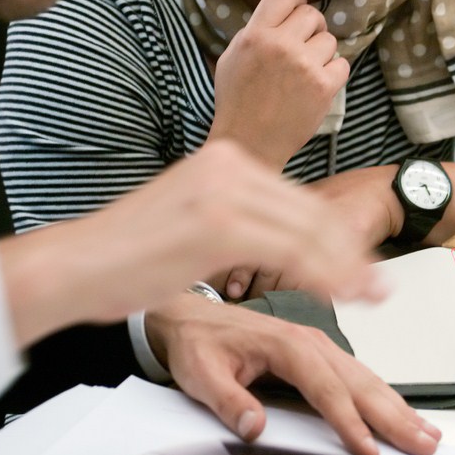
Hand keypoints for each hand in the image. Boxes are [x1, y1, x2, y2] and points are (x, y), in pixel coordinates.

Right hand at [0, 139, 386, 346]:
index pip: (299, 198)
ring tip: (370, 295)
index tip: (362, 261)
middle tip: (378, 283)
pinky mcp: (219, 226)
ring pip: (308, 233)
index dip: (338, 234)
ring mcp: (224, 192)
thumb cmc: (128, 253)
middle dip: (352, 252)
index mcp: (225, 159)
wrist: (75, 265)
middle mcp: (228, 166)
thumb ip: (239, 217)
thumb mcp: (194, 218)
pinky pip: (289, 251)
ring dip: (346, 269)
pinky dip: (321, 276)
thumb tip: (284, 238)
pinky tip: (338, 295)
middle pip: (312, 213)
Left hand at [146, 294, 440, 454]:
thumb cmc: (200, 344)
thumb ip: (228, 401)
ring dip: (399, 408)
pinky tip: (402, 414)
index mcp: (288, 346)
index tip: (367, 449)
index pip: (326, 389)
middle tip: (423, 444)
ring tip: (427, 433)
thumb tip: (254, 426)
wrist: (193, 318)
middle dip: (395, 417)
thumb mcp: (201, 375)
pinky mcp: (323, 355)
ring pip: (368, 380)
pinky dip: (386, 398)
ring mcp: (322, 347)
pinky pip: (361, 377)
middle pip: (362, 384)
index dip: (349, 422)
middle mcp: (313, 343)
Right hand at [208, 0, 348, 168]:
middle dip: (311, 28)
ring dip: (322, 53)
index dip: (295, 1)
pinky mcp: (324, 86)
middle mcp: (281, 44)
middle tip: (303, 46)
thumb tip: (284, 13)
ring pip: (330, 40)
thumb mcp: (232, 56)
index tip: (295, 14)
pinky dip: (333, 73)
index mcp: (255, 34)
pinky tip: (317, 84)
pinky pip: (343, 64)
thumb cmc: (238, 100)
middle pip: (312, 14)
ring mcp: (305, 65)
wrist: (249, 142)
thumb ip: (257, 30)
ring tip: (305, 71)